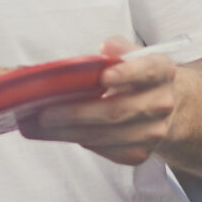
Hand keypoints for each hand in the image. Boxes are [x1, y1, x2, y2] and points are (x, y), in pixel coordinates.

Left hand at [19, 37, 178, 165]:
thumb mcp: (132, 56)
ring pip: (104, 136)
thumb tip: (105, 48)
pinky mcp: (139, 153)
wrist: (165, 108)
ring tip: (35, 125)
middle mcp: (161, 103)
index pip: (146, 71)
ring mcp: (153, 133)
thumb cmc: (138, 78)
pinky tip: (53, 133)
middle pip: (116, 111)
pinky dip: (76, 141)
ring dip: (66, 132)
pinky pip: (103, 150)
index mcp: (160, 71)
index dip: (126, 74)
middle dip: (76, 114)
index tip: (104, 77)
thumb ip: (118, 49)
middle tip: (43, 113)